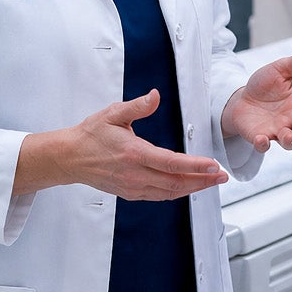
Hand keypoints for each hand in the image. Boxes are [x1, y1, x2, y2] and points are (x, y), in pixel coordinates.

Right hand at [42, 90, 227, 199]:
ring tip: (211, 183)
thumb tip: (155, 96)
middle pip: (175, 182)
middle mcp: (134, 174)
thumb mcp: (112, 114)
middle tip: (221, 177)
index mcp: (133, 154)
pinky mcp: (129, 193)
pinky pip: (158, 196)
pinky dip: (176, 192)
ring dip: (193, 189)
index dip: (195, 166)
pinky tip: (187, 187)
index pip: (171, 163)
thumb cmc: (90, 135)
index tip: (213, 165)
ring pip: (169, 192)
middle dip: (202, 181)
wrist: (69, 157)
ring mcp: (132, 187)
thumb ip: (137, 106)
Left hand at [221, 44, 291, 152]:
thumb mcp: (281, 69)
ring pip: (290, 141)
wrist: (242, 99)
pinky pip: (265, 145)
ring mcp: (278, 130)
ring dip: (291, 140)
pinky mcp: (262, 137)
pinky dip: (264, 144)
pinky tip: (262, 139)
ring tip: (290, 137)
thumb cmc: (267, 85)